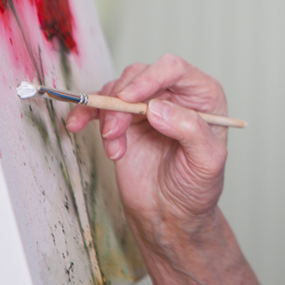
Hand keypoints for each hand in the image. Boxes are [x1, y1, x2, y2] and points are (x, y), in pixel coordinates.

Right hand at [66, 54, 228, 239]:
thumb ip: (189, 130)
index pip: (174, 69)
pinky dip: (86, 113)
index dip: (150, 77)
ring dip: (107, 114)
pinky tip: (77, 125)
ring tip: (114, 146)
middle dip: (122, 101)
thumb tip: (157, 107)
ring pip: (118, 89)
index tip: (129, 98)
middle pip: (141, 75)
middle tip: (115, 131)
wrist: (171, 215)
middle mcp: (175, 96)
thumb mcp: (207, 161)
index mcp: (203, 97)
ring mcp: (147, 107)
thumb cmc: (196, 188)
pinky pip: (100, 105)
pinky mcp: (124, 121)